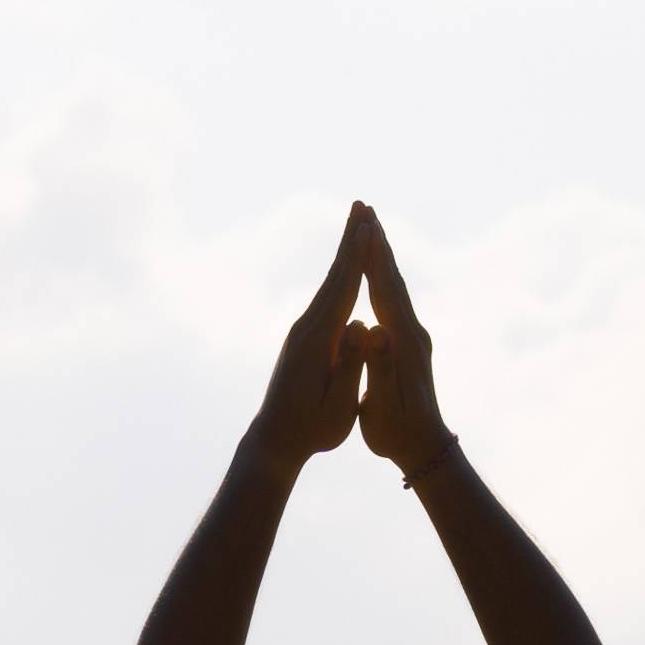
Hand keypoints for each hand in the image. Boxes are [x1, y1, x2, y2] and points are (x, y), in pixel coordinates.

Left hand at [256, 213, 368, 461]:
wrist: (275, 440)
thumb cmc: (310, 430)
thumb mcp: (335, 406)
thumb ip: (350, 365)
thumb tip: (360, 327)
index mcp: (318, 341)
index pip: (343, 290)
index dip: (357, 257)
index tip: (369, 227)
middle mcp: (308, 328)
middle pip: (334, 276)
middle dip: (350, 239)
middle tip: (362, 204)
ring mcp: (305, 331)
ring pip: (331, 283)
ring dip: (346, 252)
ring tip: (359, 224)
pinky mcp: (306, 337)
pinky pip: (329, 297)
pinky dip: (342, 274)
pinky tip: (348, 265)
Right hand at [348, 208, 447, 470]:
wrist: (425, 448)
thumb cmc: (398, 432)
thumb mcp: (384, 405)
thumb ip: (379, 367)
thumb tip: (375, 331)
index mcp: (403, 343)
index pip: (385, 290)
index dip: (372, 257)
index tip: (362, 226)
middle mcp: (412, 333)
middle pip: (393, 278)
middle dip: (378, 242)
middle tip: (365, 208)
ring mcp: (412, 336)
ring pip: (394, 285)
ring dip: (382, 254)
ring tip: (369, 226)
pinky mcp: (408, 342)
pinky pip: (392, 299)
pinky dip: (383, 276)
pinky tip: (375, 268)